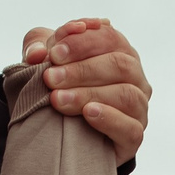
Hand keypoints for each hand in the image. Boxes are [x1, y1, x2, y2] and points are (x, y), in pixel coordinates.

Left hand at [22, 18, 148, 162]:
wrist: (62, 134)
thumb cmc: (59, 86)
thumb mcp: (45, 60)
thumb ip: (36, 47)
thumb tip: (37, 53)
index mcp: (119, 51)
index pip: (109, 37)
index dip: (82, 43)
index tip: (54, 53)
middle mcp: (135, 77)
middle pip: (120, 64)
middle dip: (82, 70)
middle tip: (50, 78)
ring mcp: (138, 107)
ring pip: (126, 95)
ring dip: (89, 94)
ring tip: (58, 99)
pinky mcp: (133, 136)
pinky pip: (131, 128)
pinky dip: (110, 119)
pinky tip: (88, 113)